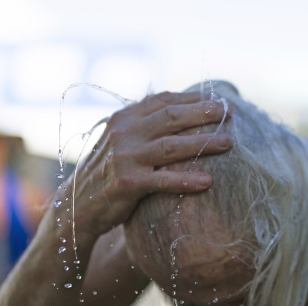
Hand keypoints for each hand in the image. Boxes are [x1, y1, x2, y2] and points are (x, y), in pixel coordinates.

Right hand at [66, 91, 231, 238]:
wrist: (78, 205)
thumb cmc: (108, 172)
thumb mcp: (121, 142)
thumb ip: (144, 126)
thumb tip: (180, 110)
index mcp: (124, 118)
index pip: (163, 101)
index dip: (193, 99)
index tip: (218, 100)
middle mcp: (124, 133)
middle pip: (171, 117)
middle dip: (203, 113)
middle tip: (228, 113)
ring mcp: (125, 157)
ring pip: (171, 146)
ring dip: (203, 143)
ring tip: (228, 143)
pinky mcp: (128, 183)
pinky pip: (164, 180)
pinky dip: (187, 180)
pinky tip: (208, 182)